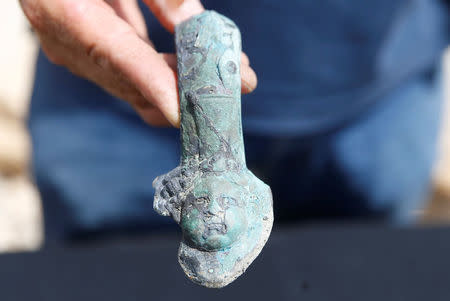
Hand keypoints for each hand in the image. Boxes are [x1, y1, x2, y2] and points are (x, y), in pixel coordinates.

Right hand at [19, 0, 257, 126]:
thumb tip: (196, 25)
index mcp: (68, 12)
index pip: (118, 57)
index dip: (153, 85)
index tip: (183, 113)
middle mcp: (69, 44)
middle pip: (134, 81)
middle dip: (190, 87)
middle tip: (241, 81)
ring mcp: (77, 55)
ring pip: (135, 85)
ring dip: (184, 83)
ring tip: (231, 73)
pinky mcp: (88, 56)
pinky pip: (130, 75)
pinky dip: (165, 75)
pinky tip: (198, 65)